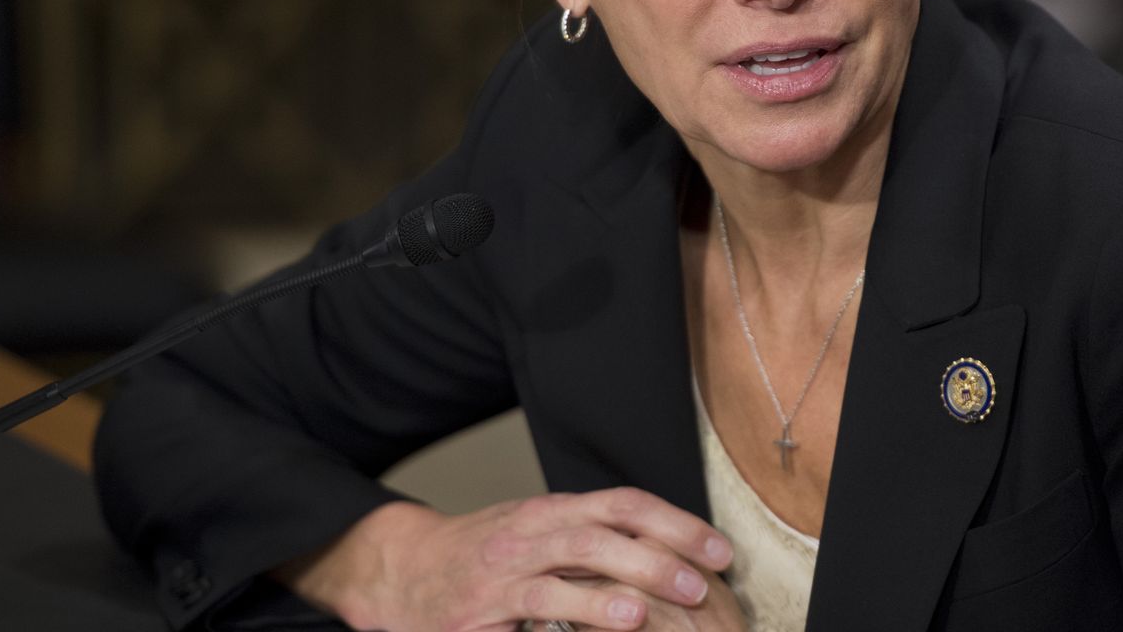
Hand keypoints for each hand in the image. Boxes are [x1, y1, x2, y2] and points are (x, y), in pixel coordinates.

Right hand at [280, 489, 734, 631]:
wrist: (403, 572)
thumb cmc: (480, 560)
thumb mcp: (537, 540)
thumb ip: (589, 542)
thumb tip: (664, 557)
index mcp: (552, 510)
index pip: (623, 502)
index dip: (676, 522)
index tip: (719, 550)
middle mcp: (533, 529)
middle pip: (608, 524)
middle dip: (665, 548)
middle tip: (708, 576)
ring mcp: (508, 565)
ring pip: (578, 555)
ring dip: (634, 575)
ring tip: (678, 595)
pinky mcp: (486, 605)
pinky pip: (541, 603)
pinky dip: (586, 610)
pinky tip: (622, 620)